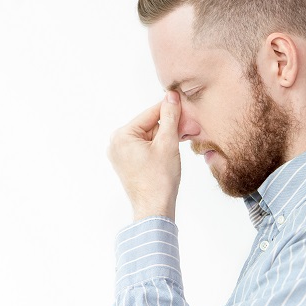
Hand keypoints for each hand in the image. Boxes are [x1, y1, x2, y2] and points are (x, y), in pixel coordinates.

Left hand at [108, 91, 180, 220]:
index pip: (150, 114)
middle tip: (188, 128)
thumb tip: (171, 96)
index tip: (186, 105)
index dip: (171, 110)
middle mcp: (116, 143)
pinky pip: (145, 148)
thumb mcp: (168, 143)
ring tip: (182, 141)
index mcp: (122, 135)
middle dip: (169, 126)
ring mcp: (120, 155)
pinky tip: (172, 151)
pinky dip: (159, 147)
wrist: (154, 209)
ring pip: (149, 137)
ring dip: (166, 137)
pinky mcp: (127, 164)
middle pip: (149, 125)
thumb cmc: (160, 180)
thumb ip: (170, 117)